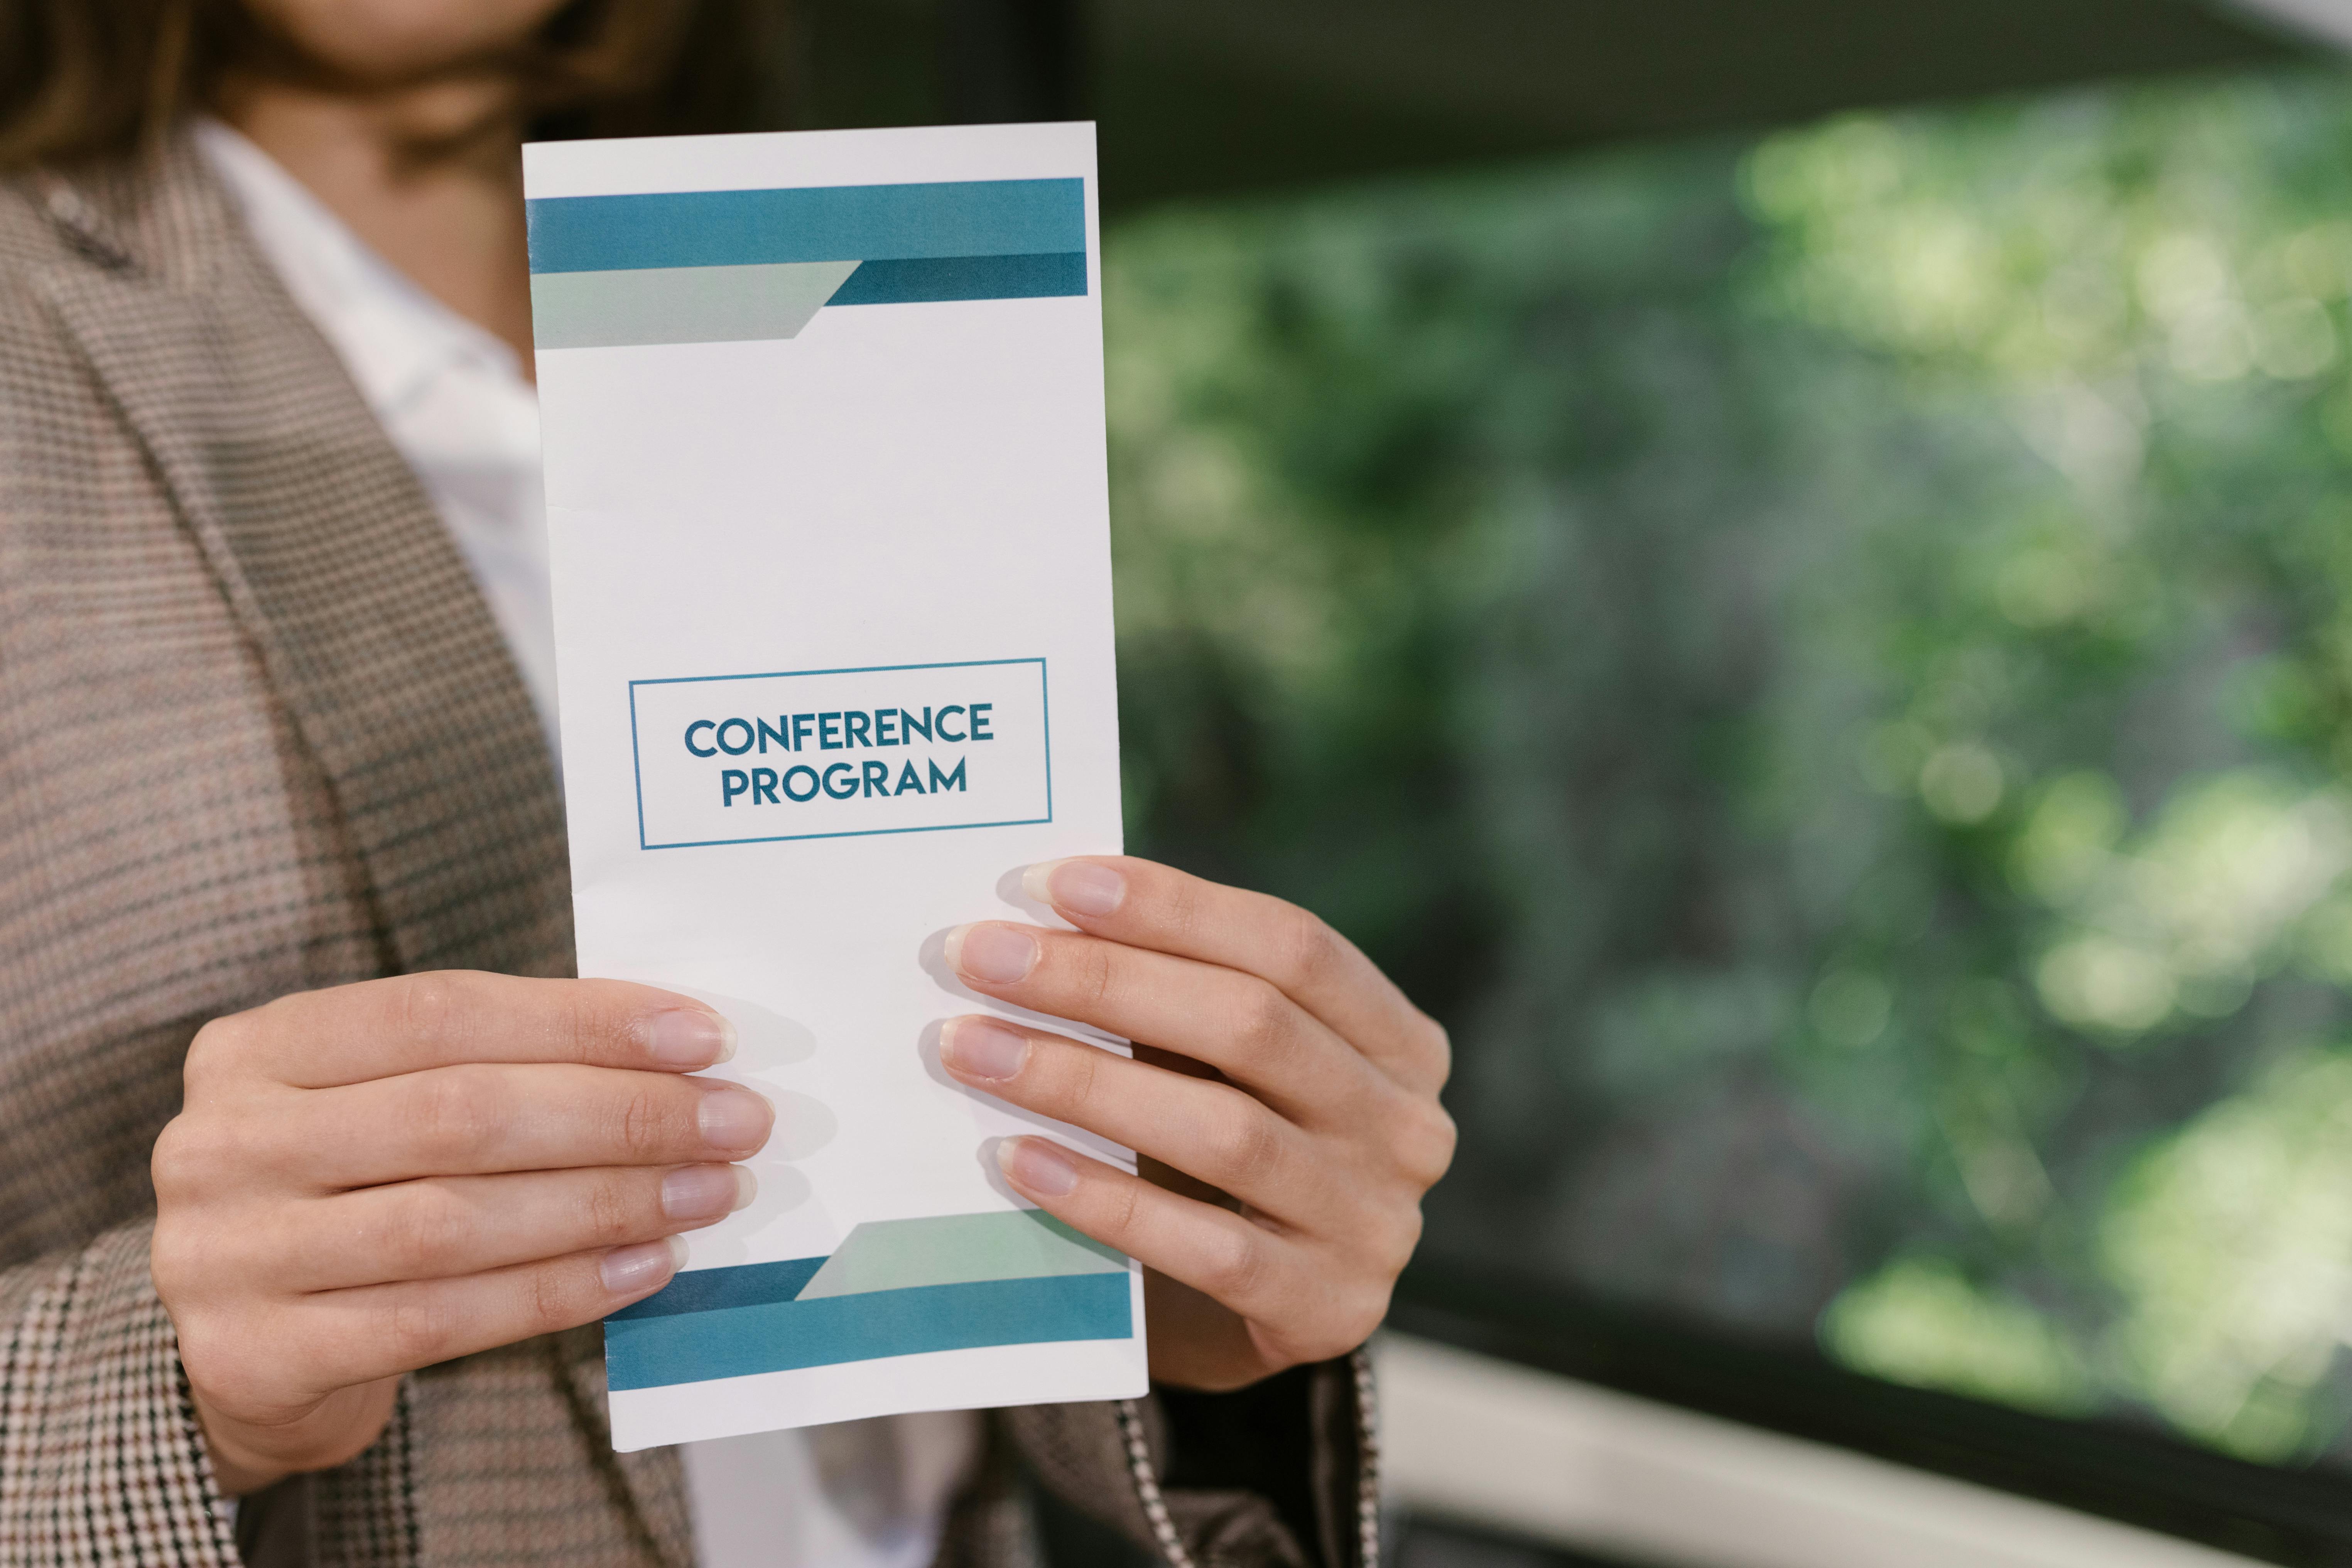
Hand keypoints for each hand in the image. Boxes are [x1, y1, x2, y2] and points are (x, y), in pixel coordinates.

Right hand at [150, 972, 770, 1493]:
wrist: (238, 1342)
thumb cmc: (347, 1191)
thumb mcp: (381, 1103)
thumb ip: (495, 1069)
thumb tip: (676, 1060)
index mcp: (260, 1047)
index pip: (445, 1011)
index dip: (583, 1021)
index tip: (705, 1037)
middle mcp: (225, 1141)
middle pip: (460, 1115)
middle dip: (620, 1115)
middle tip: (734, 1121)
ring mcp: (231, 1253)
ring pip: (458, 1220)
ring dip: (608, 1202)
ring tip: (709, 1191)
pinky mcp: (259, 1356)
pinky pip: (443, 1319)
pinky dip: (559, 1288)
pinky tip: (645, 1265)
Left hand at [938, 857, 1453, 1389]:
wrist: (1250, 1324)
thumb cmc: (1220, 1161)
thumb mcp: (1227, 1069)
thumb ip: (1172, 996)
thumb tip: (1036, 915)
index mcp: (1400, 1042)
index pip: (1292, 944)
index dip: (1171, 907)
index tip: (1049, 883)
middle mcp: (1408, 1127)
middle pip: (1252, 1024)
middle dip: (1101, 979)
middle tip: (977, 956)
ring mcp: (1376, 1226)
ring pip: (1224, 1130)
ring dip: (1080, 1080)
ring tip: (970, 1048)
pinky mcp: (1326, 1313)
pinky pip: (1205, 1248)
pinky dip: (1103, 1198)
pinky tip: (1015, 1158)